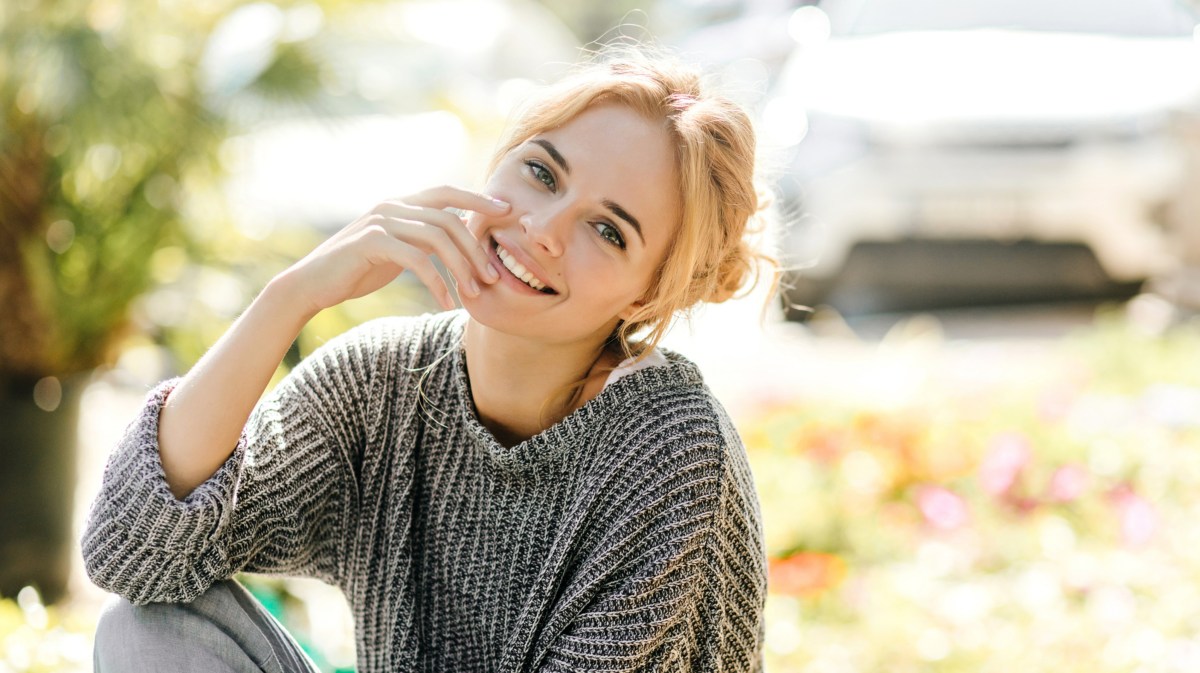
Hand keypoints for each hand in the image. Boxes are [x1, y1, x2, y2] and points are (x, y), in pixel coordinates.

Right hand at [276, 185, 507, 315]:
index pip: (447, 192)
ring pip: (437, 237)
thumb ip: (421, 240)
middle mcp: (392, 206)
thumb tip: (455, 241)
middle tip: (492, 276)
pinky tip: (445, 302)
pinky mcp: (371, 242)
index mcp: (400, 204)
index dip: (477, 199)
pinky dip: (436, 282)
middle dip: (475, 247)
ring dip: (461, 267)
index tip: (505, 211)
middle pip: (448, 217)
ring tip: (473, 294)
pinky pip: (417, 259)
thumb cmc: (357, 271)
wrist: (312, 284)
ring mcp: (381, 221)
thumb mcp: (395, 250)